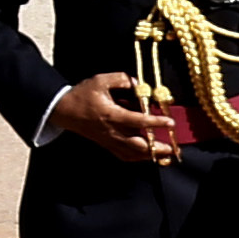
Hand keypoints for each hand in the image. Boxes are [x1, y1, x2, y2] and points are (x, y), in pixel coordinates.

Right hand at [47, 73, 179, 163]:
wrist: (65, 110)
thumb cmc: (83, 94)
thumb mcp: (99, 80)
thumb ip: (120, 79)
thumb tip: (137, 84)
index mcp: (111, 114)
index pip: (137, 121)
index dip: (155, 122)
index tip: (170, 122)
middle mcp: (112, 131)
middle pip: (138, 145)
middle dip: (157, 148)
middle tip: (173, 147)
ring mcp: (110, 141)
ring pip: (134, 154)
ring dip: (151, 155)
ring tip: (167, 154)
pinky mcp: (108, 145)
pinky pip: (126, 156)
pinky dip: (139, 158)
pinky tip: (150, 156)